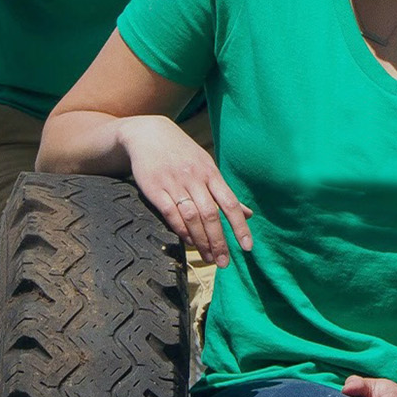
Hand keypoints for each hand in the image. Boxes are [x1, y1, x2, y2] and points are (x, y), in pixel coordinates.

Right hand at [118, 116, 252, 265]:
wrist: (148, 134)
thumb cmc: (182, 154)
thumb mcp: (207, 167)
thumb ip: (225, 193)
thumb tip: (249, 214)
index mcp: (211, 174)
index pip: (230, 204)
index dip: (240, 226)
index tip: (247, 247)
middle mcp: (195, 178)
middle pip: (211, 215)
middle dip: (219, 241)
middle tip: (223, 263)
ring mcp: (174, 183)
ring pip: (192, 216)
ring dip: (201, 240)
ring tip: (208, 258)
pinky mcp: (154, 188)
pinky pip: (170, 212)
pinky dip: (180, 229)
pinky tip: (188, 242)